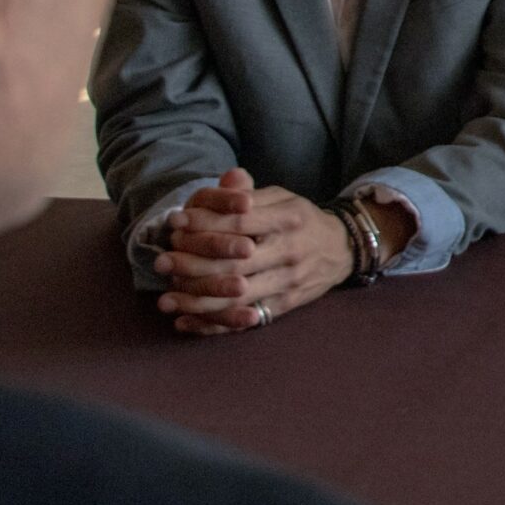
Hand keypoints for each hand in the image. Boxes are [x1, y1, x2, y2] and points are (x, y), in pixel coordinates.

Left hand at [152, 167, 355, 335]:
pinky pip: (246, 318)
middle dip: (192, 265)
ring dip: (198, 300)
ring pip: (237, 296)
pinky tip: (187, 322)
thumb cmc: (302, 221)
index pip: (240, 223)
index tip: (174, 224)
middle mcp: (289, 251)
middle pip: (234, 264)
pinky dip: (215, 324)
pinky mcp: (286, 305)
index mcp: (289, 218)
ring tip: (166, 300)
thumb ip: (251, 193)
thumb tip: (223, 181)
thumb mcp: (283, 197)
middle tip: (161, 263)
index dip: (204, 223)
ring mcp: (289, 281)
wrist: (343, 249)